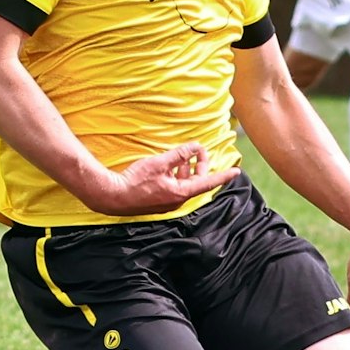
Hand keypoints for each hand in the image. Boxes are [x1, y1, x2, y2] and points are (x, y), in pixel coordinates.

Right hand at [84, 144, 237, 216]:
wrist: (112, 197)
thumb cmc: (135, 181)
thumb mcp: (159, 163)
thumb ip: (179, 154)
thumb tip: (195, 147)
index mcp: (181, 192)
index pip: (208, 182)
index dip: (223, 175)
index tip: (236, 171)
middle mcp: (177, 200)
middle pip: (196, 182)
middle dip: (199, 166)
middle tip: (197, 152)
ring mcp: (167, 203)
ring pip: (184, 184)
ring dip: (185, 170)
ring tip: (182, 157)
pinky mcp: (157, 202)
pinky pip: (174, 188)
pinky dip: (176, 176)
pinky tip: (168, 167)